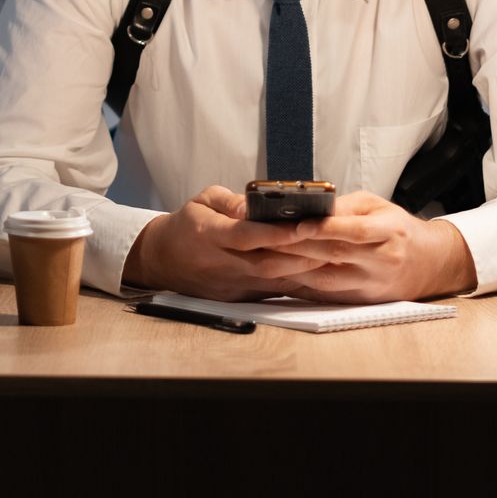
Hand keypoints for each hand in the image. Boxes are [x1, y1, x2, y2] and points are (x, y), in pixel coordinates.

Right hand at [123, 186, 317, 301]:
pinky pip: (273, 292)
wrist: (163, 261)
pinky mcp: (240, 297)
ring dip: (304, 272)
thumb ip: (230, 202)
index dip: (275, 234)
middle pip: (266, 264)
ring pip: (274, 282)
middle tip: (331, 243)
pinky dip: (297, 283)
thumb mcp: (203, 200)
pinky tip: (320, 275)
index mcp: (209, 235)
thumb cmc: (187, 224)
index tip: (302, 225)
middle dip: (301, 255)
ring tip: (333, 258)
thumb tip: (254, 205)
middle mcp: (222, 263)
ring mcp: (232, 285)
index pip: (246, 236)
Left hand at [275, 189, 477, 303]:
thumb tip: (310, 207)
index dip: (326, 229)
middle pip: (334, 256)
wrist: (429, 264)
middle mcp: (381, 262)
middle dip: (297, 247)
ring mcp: (371, 286)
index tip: (298, 224)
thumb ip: (345, 208)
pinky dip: (301, 285)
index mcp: (389, 233)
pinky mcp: (361, 301)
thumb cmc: (398, 228)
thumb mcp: (378, 206)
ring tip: (264, 255)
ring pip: (326, 280)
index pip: (355, 231)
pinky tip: (279, 275)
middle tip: (265, 238)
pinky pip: (325, 295)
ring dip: (292, 268)